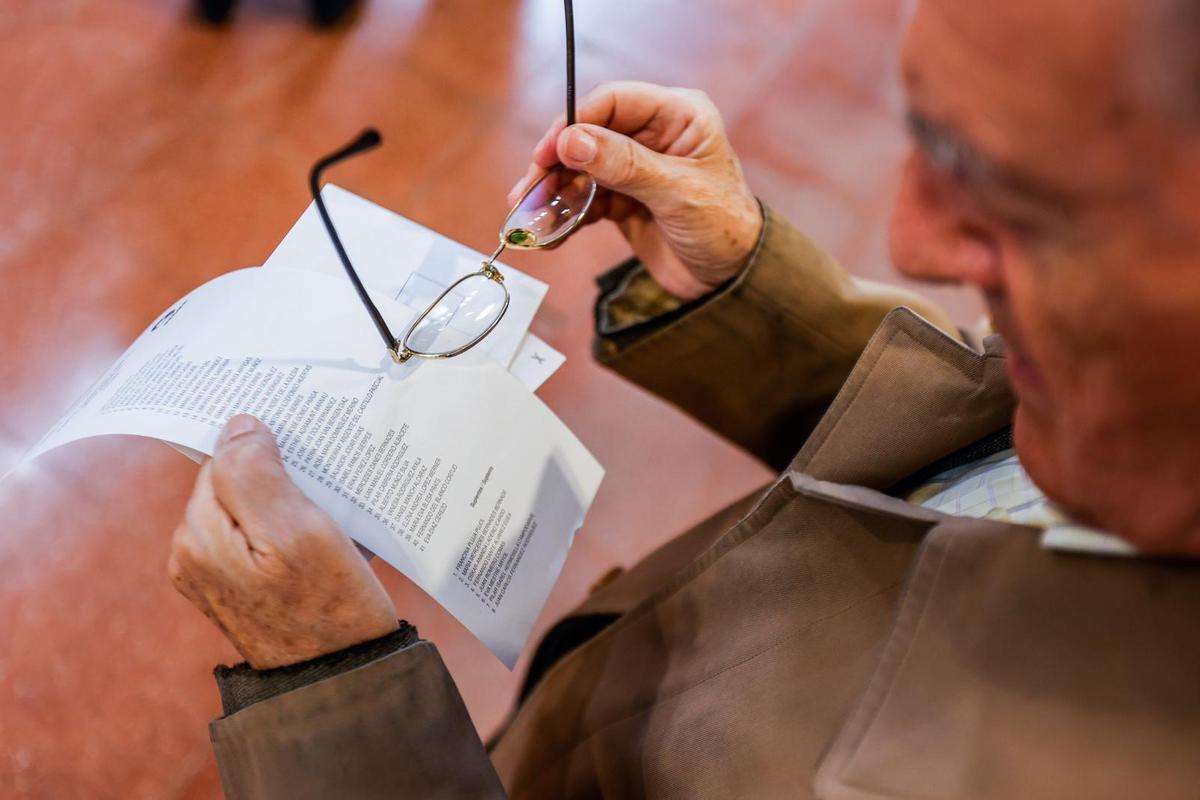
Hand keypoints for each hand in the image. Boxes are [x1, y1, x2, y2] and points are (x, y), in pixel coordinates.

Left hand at [169, 414, 397, 668]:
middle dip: (280, 477)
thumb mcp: (297, 530)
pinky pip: (266, 537)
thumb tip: (238, 425)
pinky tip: (329, 540)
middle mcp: (196, 556)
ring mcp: (218, 576)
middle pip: (236, 484)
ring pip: (255, 509)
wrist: (344, 680)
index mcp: (197, 537)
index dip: (266, 451)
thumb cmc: (326, 608)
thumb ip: (256, 473)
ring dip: (293, 502)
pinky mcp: (245, 589)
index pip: (223, 460)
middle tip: (327, 489)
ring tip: (332, 516)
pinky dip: (296, 528)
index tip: (306, 455)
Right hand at [508, 81, 762, 300]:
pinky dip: (565, 216)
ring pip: (581, 170)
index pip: (613, 102)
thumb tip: (572, 141)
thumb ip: (624, 165)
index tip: (547, 154)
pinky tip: (549, 234)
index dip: (574, 123)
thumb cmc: (725, 229)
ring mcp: (636, 168)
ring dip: (553, 194)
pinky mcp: (624, 200)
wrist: (734, 282)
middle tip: (527, 193)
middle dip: (555, 165)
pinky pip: (585, 200)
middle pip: (589, 135)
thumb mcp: (677, 193)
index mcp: (678, 116)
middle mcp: (655, 135)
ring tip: (528, 218)